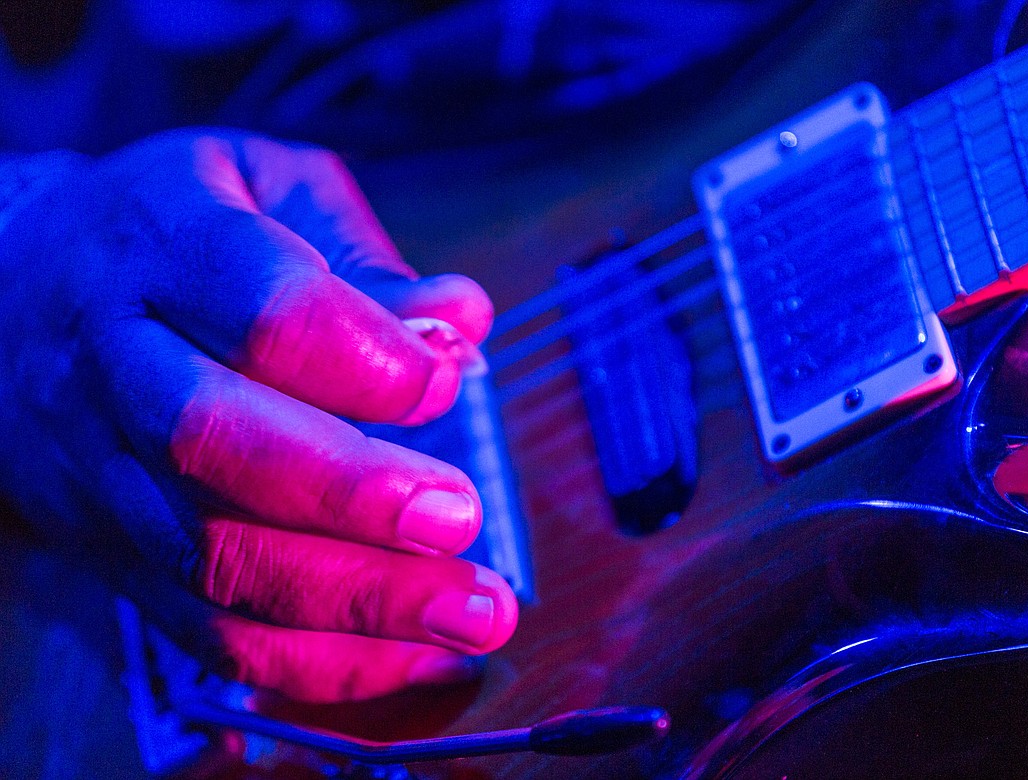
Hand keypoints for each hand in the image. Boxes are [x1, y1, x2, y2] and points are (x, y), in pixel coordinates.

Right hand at [0, 130, 517, 701]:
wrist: (8, 294)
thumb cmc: (178, 231)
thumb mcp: (266, 191)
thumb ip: (364, 257)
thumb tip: (461, 322)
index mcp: (167, 247)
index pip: (258, 309)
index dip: (361, 356)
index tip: (444, 382)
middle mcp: (117, 361)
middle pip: (217, 441)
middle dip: (351, 494)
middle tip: (457, 519)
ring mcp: (103, 468)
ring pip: (211, 556)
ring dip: (351, 601)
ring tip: (467, 615)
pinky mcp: (112, 552)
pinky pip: (203, 629)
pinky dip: (312, 660)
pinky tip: (407, 654)